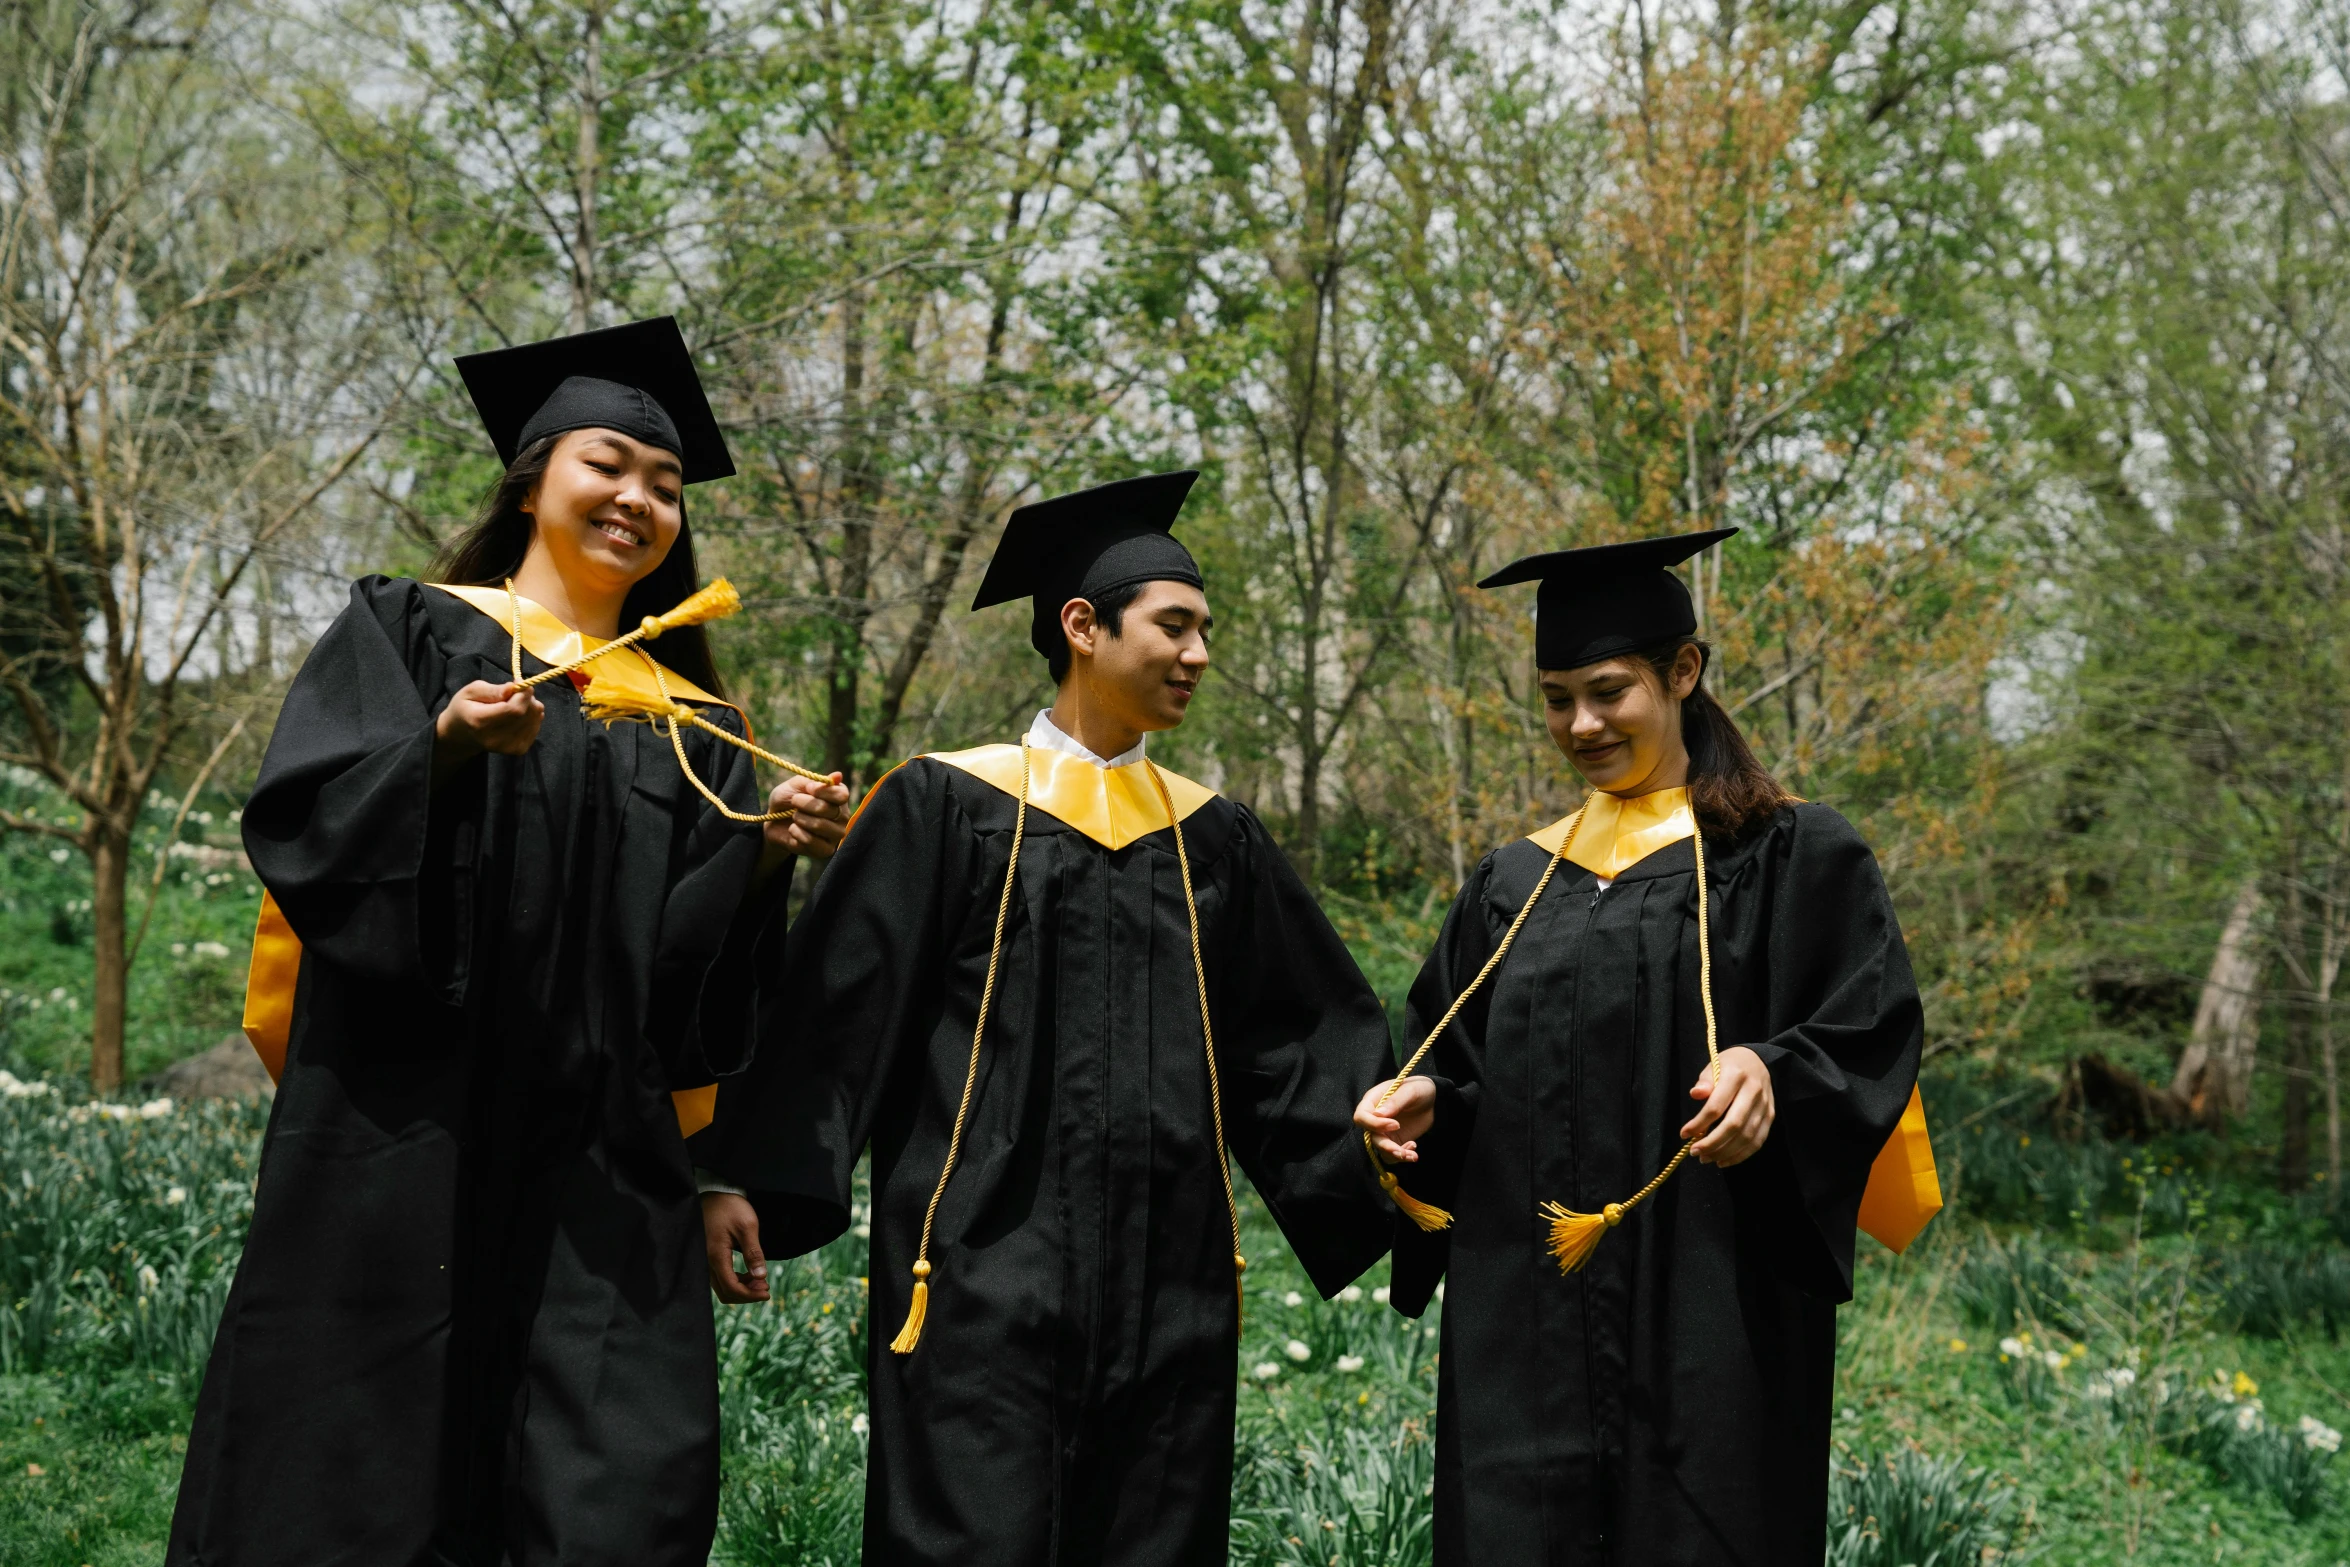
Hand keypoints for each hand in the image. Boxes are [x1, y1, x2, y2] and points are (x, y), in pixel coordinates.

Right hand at [432, 679, 543, 786]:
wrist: (462, 735)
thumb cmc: (465, 708)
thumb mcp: (471, 691)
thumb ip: (493, 690)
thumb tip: (513, 687)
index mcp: (480, 721)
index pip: (514, 709)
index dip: (522, 694)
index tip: (519, 683)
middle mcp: (495, 739)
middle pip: (526, 714)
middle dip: (527, 698)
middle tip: (516, 692)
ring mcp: (508, 747)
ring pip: (535, 719)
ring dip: (531, 707)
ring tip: (515, 703)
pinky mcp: (519, 750)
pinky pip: (536, 727)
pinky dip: (532, 717)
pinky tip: (519, 715)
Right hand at [702, 1191, 768, 1303]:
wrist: (716, 1194)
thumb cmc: (731, 1207)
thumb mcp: (747, 1226)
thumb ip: (754, 1252)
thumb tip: (761, 1276)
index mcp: (716, 1256)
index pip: (731, 1287)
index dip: (750, 1295)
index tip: (767, 1293)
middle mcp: (706, 1262)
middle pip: (725, 1292)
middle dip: (746, 1294)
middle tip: (765, 1287)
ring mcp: (705, 1261)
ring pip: (722, 1287)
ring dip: (741, 1289)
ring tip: (760, 1281)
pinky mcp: (707, 1257)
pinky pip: (719, 1278)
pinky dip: (735, 1281)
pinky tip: (749, 1274)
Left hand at [757, 772, 850, 882]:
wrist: (774, 822)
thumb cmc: (787, 800)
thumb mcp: (796, 785)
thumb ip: (815, 781)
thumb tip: (838, 776)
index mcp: (839, 797)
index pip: (841, 795)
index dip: (822, 791)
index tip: (808, 788)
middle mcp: (842, 816)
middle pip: (827, 810)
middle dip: (804, 804)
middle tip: (794, 802)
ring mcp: (836, 835)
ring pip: (819, 825)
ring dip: (800, 819)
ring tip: (795, 817)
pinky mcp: (826, 850)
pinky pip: (811, 841)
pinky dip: (796, 833)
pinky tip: (794, 830)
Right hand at [1353, 1076, 1434, 1165]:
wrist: (1431, 1101)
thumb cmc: (1418, 1089)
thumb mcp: (1411, 1090)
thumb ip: (1395, 1101)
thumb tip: (1378, 1114)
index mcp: (1373, 1101)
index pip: (1361, 1116)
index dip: (1374, 1124)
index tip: (1396, 1125)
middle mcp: (1374, 1118)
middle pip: (1370, 1136)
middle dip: (1386, 1146)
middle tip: (1402, 1151)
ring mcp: (1383, 1131)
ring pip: (1380, 1148)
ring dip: (1394, 1155)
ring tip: (1412, 1155)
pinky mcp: (1393, 1141)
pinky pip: (1391, 1155)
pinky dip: (1401, 1157)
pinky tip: (1413, 1153)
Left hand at [1681, 1046, 1774, 1166]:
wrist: (1758, 1060)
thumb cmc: (1729, 1065)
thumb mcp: (1713, 1066)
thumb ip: (1705, 1081)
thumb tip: (1695, 1094)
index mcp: (1736, 1076)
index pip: (1716, 1106)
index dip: (1699, 1123)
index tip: (1684, 1134)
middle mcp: (1754, 1091)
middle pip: (1733, 1125)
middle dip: (1712, 1143)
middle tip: (1695, 1152)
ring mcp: (1765, 1105)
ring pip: (1747, 1137)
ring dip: (1725, 1152)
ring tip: (1706, 1158)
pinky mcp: (1770, 1116)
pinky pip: (1757, 1141)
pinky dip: (1741, 1155)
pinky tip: (1724, 1160)